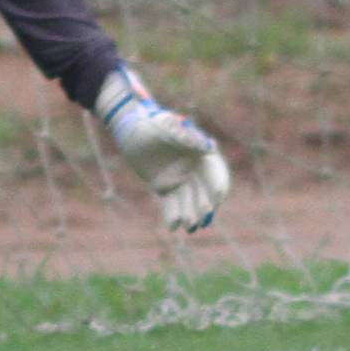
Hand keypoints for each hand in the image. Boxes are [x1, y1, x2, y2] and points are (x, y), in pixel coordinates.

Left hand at [95, 64, 226, 232]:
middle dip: (205, 205)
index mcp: (201, 152)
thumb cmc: (152, 123)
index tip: (218, 196)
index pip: (215, 171)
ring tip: (189, 227)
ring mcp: (181, 179)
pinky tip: (173, 227)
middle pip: (204, 190)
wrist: (131, 131)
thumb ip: (187, 136)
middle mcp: (194, 168)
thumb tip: (209, 146)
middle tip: (203, 218)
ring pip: (188, 200)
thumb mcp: (168, 126)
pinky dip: (173, 215)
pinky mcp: (166, 187)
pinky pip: (172, 203)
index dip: (218, 183)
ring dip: (190, 214)